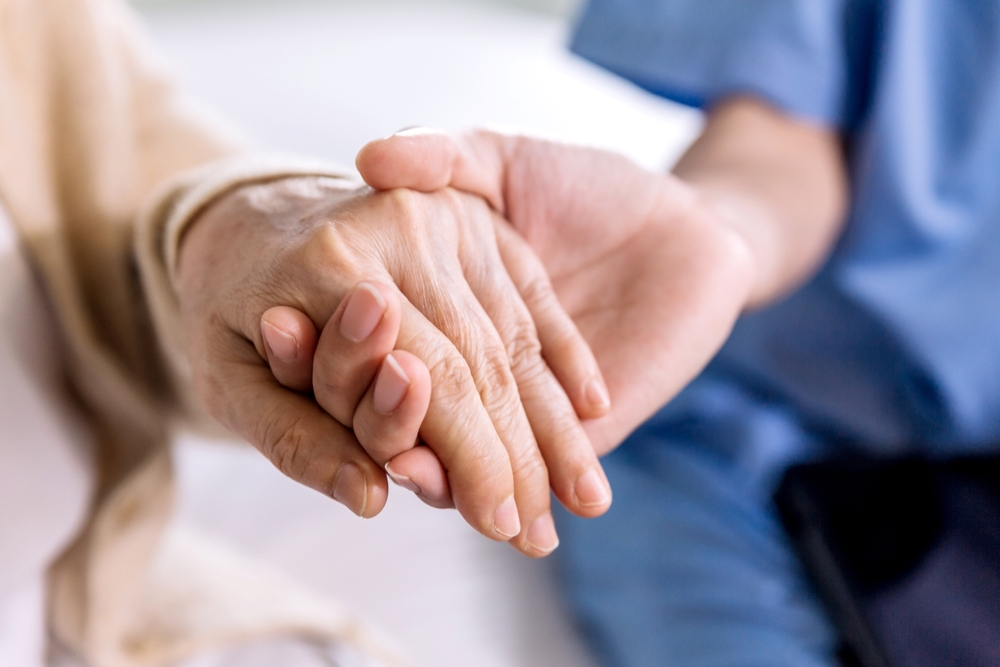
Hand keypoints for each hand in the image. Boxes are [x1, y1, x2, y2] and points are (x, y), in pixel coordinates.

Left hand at [176, 176, 612, 556]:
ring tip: (585, 494)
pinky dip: (565, 354)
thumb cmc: (227, 305)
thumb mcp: (224, 377)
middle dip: (523, 459)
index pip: (435, 383)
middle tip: (545, 533)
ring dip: (556, 423)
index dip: (474, 462)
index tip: (501, 527)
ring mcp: (448, 216)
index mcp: (334, 265)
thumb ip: (292, 438)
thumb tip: (372, 499)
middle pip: (488, 365)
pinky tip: (595, 405)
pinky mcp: (477, 213)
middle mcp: (406, 230)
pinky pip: (532, 292)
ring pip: (519, 336)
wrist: (246, 209)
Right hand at [355, 130, 756, 453]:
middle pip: (414, 400)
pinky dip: (485, 473)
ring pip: (462, 443)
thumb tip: (368, 156)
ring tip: (401, 473)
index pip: (377, 336)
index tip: (279, 335)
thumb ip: (443, 156)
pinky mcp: (578, 431)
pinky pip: (528, 461)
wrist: (685, 221)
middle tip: (337, 417)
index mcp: (441, 302)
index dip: (331, 337)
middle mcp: (471, 358)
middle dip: (378, 414)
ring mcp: (521, 401)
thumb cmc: (589, 182)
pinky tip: (450, 485)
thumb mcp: (504, 158)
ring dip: (430, 463)